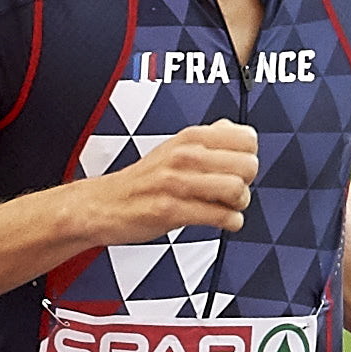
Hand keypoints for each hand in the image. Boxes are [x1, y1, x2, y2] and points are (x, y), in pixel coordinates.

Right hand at [75, 119, 255, 244]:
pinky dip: (230, 222)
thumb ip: (206, 138)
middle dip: (246, 182)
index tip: (235, 168)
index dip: (248, 156)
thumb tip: (234, 129)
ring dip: (238, 204)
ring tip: (227, 207)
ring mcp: (176, 183)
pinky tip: (221, 221)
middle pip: (247, 165)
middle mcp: (184, 156)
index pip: (247, 138)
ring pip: (236, 190)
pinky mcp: (171, 210)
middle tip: (232, 191)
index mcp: (189, 138)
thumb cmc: (140, 181)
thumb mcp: (173, 147)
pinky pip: (219, 216)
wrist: (102, 205)